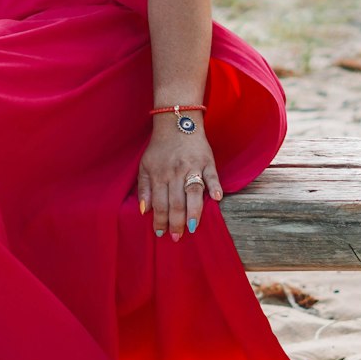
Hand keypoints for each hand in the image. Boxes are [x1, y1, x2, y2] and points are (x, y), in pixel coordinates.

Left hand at [136, 123, 222, 241]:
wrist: (176, 122)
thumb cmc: (160, 148)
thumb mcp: (145, 165)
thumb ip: (143, 187)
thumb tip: (144, 211)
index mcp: (159, 174)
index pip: (159, 203)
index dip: (160, 220)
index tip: (161, 234)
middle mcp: (175, 172)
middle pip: (176, 202)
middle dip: (175, 222)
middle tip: (177, 237)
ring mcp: (192, 166)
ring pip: (193, 192)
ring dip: (193, 211)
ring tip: (192, 227)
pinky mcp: (207, 161)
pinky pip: (212, 175)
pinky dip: (215, 186)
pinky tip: (217, 198)